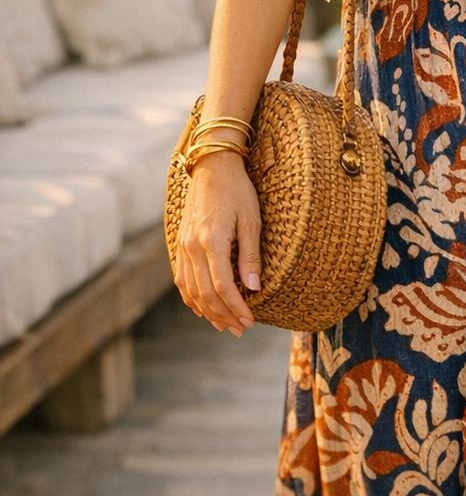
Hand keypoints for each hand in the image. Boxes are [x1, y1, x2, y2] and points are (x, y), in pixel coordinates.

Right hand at [173, 151, 261, 334]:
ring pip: (190, 290)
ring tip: (224, 324)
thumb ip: (251, 255)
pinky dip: (191, 297)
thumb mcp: (251, 220)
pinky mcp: (180, 244)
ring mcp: (182, 246)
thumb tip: (254, 287)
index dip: (236, 307)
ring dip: (207, 311)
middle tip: (240, 329)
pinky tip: (203, 307)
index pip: (222, 286)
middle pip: (205, 293)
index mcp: (211, 241)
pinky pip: (182, 279)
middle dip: (223, 315)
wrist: (212, 167)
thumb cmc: (237, 191)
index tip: (250, 321)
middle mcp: (192, 247)